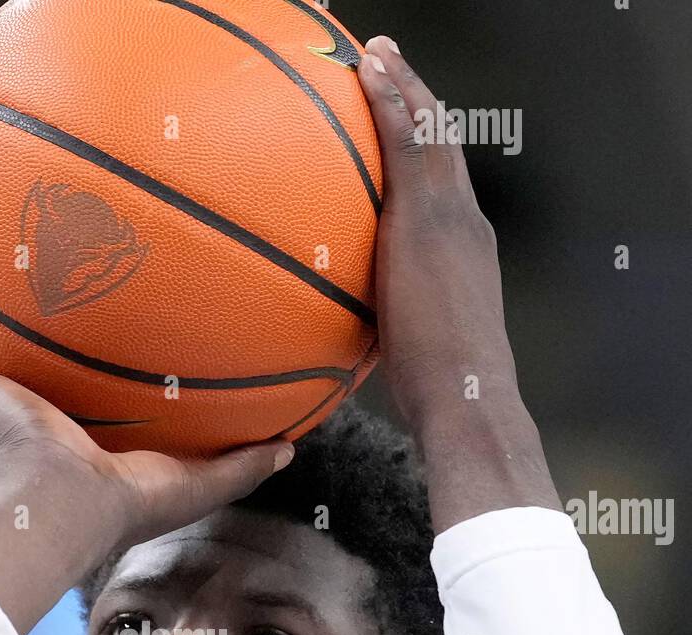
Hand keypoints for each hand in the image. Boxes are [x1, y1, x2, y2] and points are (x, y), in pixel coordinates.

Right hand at [0, 336, 292, 556]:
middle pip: (32, 405)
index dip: (95, 407)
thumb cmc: (126, 501)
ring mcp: (2, 423)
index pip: (89, 423)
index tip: (104, 386)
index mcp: (87, 452)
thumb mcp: (196, 483)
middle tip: (37, 350)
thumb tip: (291, 448)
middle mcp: (41, 438)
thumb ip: (240, 467)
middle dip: (30, 385)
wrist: (62, 500)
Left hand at [356, 37, 559, 528]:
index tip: (401, 123)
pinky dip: (393, 102)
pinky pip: (411, 144)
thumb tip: (349, 345)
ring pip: (433, 133)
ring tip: (376, 52)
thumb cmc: (438, 395)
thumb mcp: (408, 351)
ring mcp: (452, 218)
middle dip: (417, 102)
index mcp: (463, 252)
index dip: (424, 151)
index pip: (443, 188)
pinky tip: (368, 73)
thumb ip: (384, 331)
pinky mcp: (431, 220)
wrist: (468, 399)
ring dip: (405, 86)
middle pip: (444, 147)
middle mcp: (465, 224)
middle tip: (389, 64)